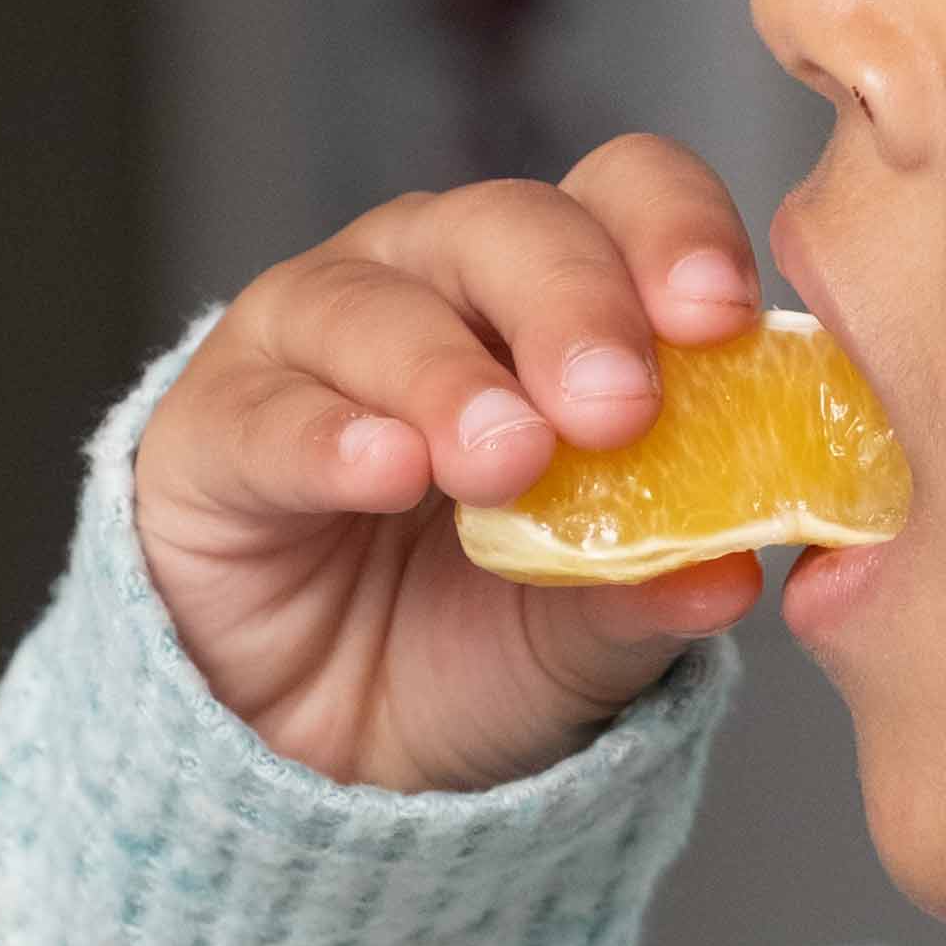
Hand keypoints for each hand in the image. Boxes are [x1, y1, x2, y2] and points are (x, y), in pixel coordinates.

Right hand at [130, 134, 772, 792]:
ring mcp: (309, 340)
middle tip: (619, 405)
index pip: (623, 194)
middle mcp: (431, 279)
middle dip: (573, 305)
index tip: (723, 319)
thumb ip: (652, 587)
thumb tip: (734, 571)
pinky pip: (269, 415)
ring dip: (450, 378)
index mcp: (553, 291)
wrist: (336, 751)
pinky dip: (329, 440)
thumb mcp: (587, 630)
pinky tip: (387, 473)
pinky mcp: (211, 427)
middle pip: (505, 226)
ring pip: (376, 307)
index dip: (675, 231)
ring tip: (508, 460)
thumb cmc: (478, 635)